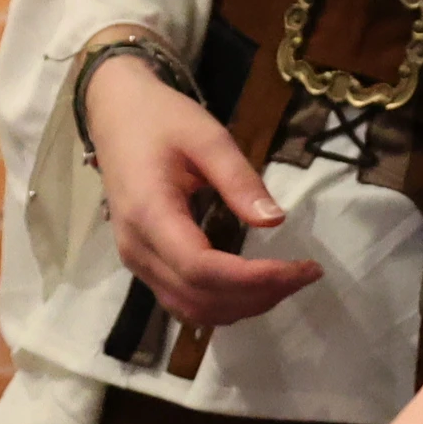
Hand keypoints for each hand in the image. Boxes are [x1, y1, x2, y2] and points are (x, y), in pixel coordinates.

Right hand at [80, 36, 314, 325]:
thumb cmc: (162, 120)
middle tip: (306, 274)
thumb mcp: (208, 137)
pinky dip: (221, 304)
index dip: (255, 279)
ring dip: (242, 306)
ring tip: (287, 281)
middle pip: (199, 297)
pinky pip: (180, 301)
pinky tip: (255, 287)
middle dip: (259, 295)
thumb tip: (276, 220)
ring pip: (189, 308)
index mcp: (150, 215)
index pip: (203, 269)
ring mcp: (135, 261)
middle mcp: (137, 249)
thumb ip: (240, 179)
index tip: (302, 268)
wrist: (116, 115)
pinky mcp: (142, 262)